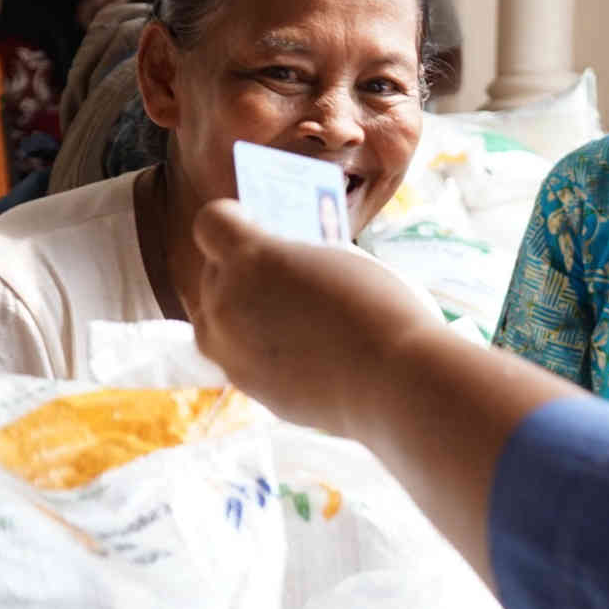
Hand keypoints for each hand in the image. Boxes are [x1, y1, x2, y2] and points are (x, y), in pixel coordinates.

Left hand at [186, 199, 435, 435]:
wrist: (397, 380)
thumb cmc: (380, 309)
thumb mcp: (338, 259)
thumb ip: (296, 260)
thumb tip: (285, 268)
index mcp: (250, 259)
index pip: (211, 223)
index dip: (233, 219)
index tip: (256, 225)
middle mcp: (226, 304)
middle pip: (213, 272)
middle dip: (240, 269)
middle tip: (281, 274)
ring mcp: (232, 353)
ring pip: (216, 321)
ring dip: (240, 312)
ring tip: (283, 315)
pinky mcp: (250, 389)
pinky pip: (240, 358)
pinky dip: (261, 352)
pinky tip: (303, 351)